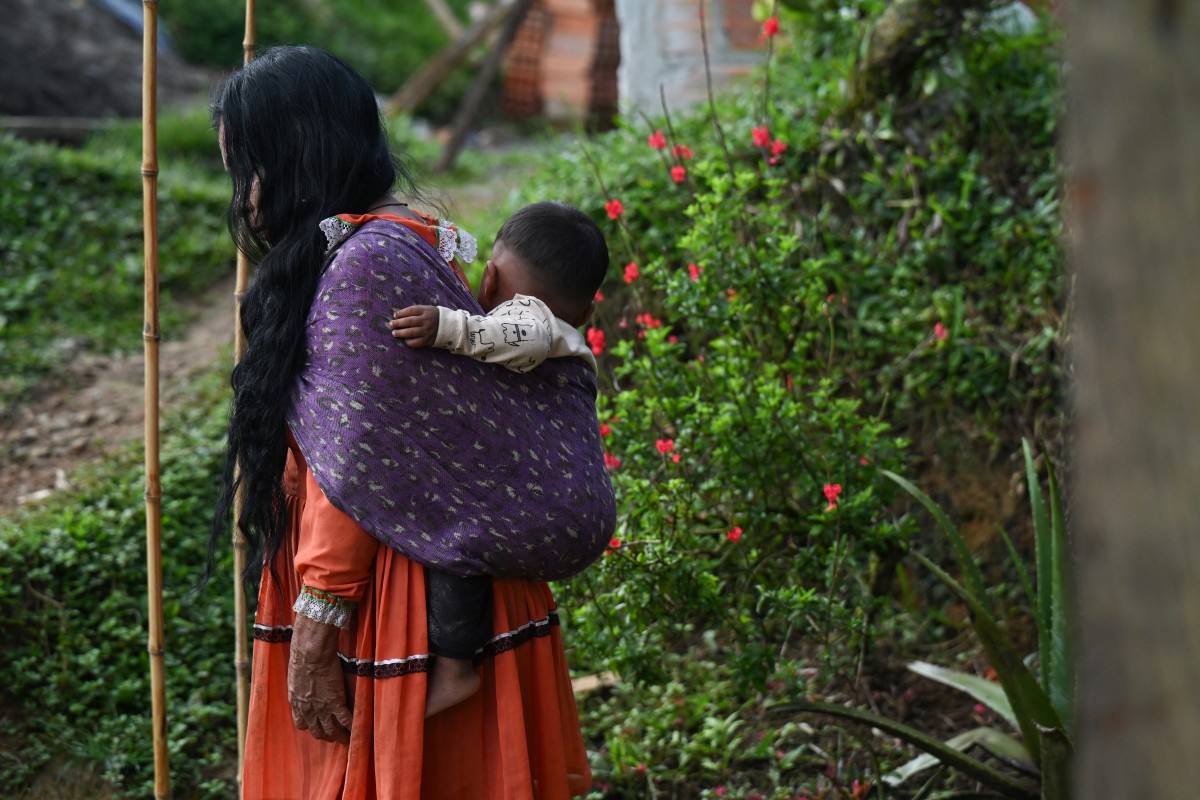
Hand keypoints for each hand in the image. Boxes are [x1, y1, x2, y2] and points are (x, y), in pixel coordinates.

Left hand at [288, 614, 352, 742]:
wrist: (310, 655)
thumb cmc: (301, 659)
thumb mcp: (296, 678)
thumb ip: (300, 687)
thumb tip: (304, 684)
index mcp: (297, 703)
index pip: (301, 724)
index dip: (310, 726)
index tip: (317, 725)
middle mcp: (308, 710)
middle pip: (317, 731)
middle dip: (326, 736)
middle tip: (334, 736)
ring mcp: (322, 708)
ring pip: (331, 730)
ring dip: (339, 737)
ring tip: (347, 740)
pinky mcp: (335, 703)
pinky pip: (344, 720)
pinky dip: (351, 728)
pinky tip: (357, 730)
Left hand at [390, 305, 439, 346]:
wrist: (449, 326)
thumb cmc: (433, 317)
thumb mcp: (427, 309)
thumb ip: (415, 311)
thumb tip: (398, 316)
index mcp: (426, 311)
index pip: (411, 310)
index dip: (401, 313)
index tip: (394, 315)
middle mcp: (426, 320)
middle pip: (409, 321)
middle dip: (398, 323)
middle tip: (391, 324)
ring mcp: (427, 331)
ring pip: (411, 332)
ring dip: (400, 333)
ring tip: (394, 333)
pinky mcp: (428, 340)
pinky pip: (416, 342)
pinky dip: (409, 341)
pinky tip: (405, 340)